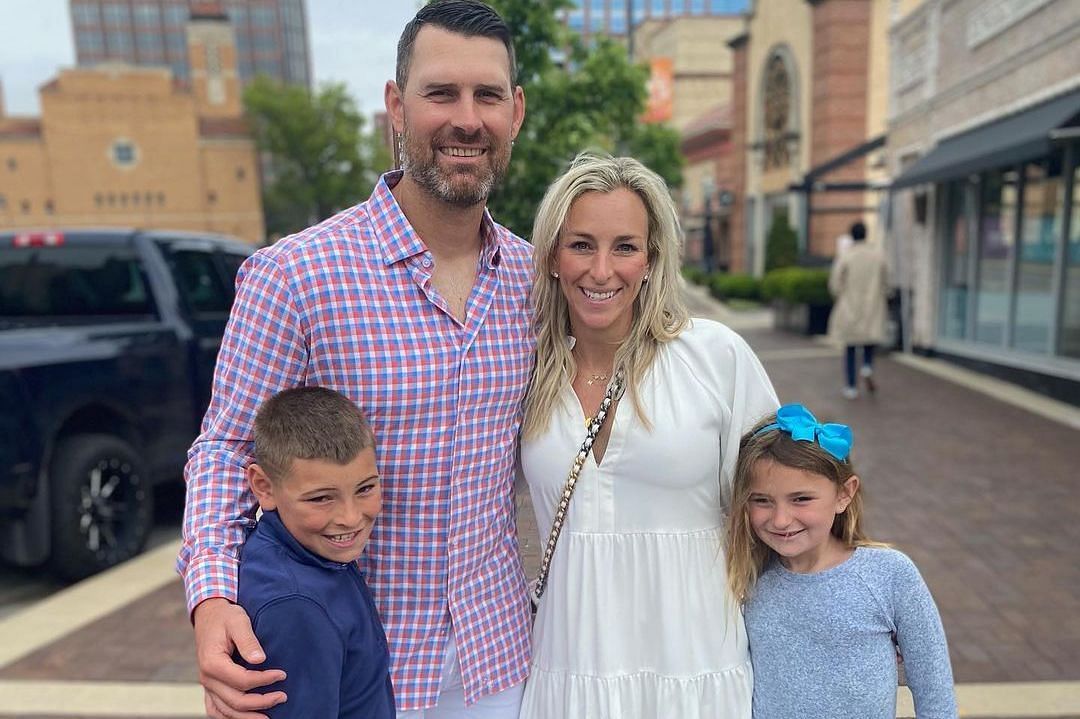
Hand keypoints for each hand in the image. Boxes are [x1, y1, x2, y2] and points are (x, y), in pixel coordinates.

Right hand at [193, 597, 286, 718]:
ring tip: (269, 717)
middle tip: (283, 696)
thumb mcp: (238, 621)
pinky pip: (216, 710)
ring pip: (225, 711)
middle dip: (261, 702)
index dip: (264, 680)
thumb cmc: (226, 617)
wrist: (209, 615)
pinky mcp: (210, 687)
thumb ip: (248, 641)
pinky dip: (230, 717)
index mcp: (212, 663)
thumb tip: (260, 660)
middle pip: (235, 701)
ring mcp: (207, 685)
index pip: (242, 680)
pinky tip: (247, 717)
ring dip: (248, 717)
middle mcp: (207, 678)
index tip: (282, 674)